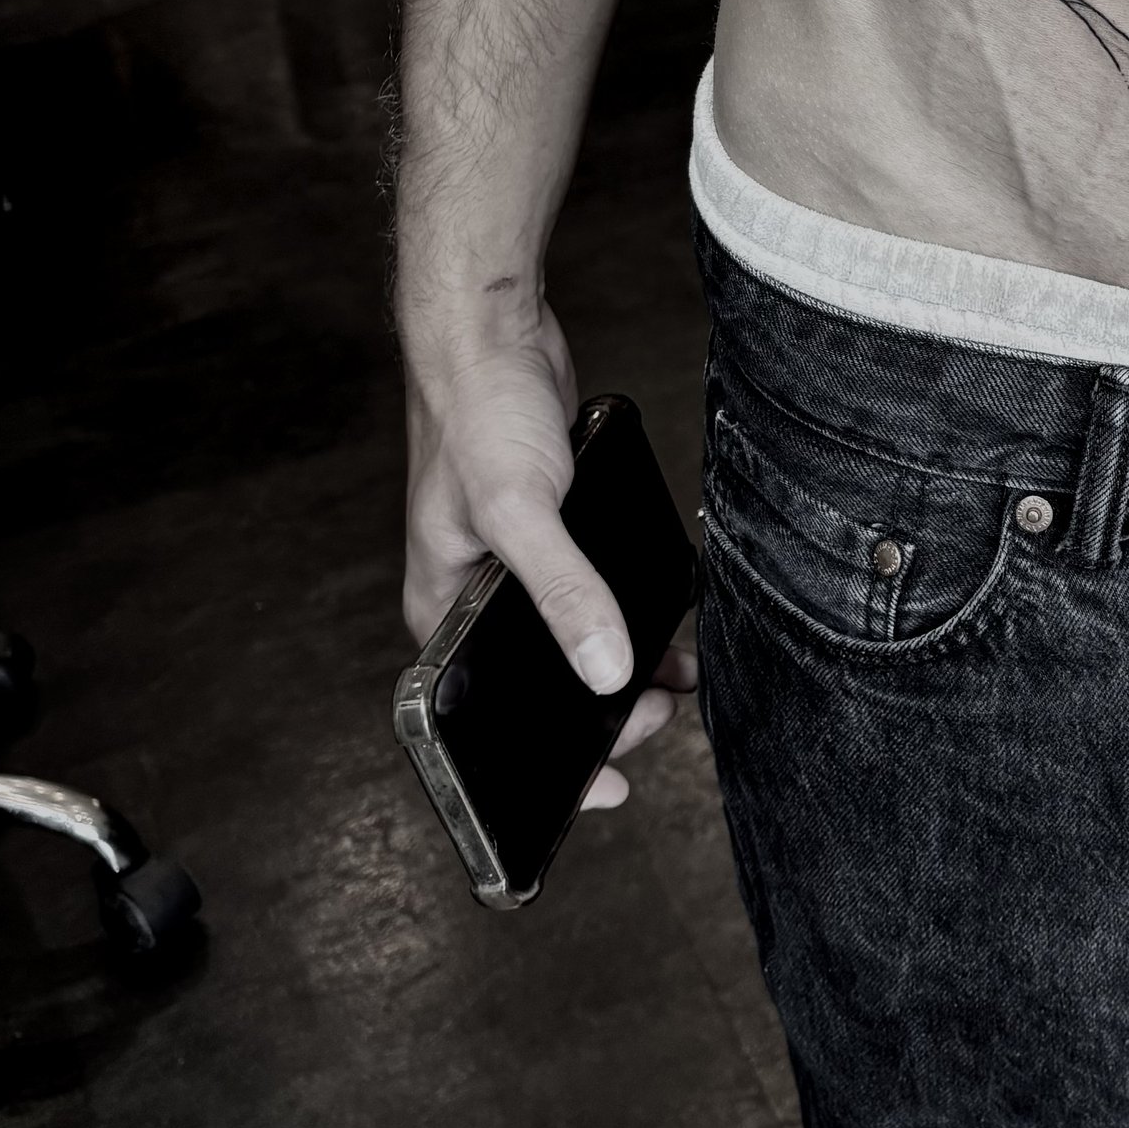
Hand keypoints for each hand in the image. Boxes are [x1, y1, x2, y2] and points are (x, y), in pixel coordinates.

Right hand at [402, 302, 694, 809]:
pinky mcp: (554, 536)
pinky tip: (678, 619)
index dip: (547, 767)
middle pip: (544, 686)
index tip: (610, 794)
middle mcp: (475, 600)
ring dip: (630, 665)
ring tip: (686, 678)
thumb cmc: (478, 415)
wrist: (492, 333)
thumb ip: (563, 592)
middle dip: (606, 711)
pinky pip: (598, 595)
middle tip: (664, 711)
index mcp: (442, 614)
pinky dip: (636, 612)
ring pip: (578, 642)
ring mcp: (516, 569)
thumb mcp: (520, 511)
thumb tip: (602, 671)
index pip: (491, 721)